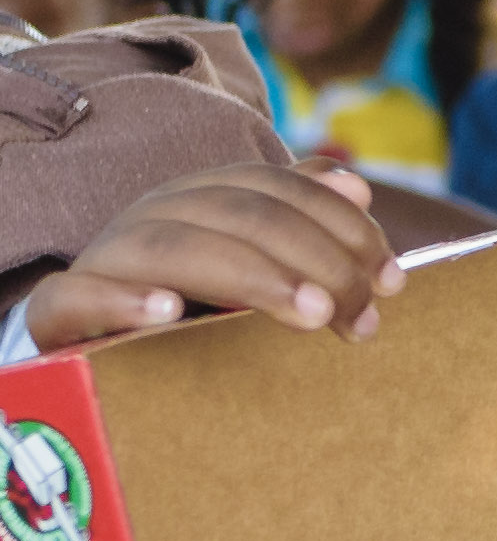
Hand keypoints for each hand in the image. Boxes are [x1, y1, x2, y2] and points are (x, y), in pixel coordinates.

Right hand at [22, 163, 401, 347]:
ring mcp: (103, 261)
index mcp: (198, 200)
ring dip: (249, 275)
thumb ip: (304, 227)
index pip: (272, 188)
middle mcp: (151, 217)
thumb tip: (357, 186)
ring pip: (171, 247)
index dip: (340, 226)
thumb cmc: (196, 312)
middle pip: (236, 213)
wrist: (96, 354)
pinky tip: (167, 313)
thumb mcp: (258, 269)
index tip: (394, 279)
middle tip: (360, 314)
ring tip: (309, 313)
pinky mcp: (60, 312)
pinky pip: (73, 296)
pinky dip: (120, 300)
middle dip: (314, 258)